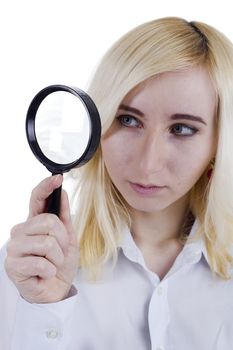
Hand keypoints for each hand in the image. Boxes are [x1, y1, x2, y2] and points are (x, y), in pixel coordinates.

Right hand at [5, 175, 78, 302]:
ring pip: (46, 242)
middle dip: (62, 239)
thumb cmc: (60, 264)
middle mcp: (21, 231)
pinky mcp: (12, 265)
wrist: (56, 290)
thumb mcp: (68, 239)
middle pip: (48, 221)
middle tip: (60, 252)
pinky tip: (44, 274)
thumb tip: (63, 193)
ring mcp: (15, 247)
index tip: (57, 178)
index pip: (36, 199)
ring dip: (57, 257)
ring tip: (52, 264)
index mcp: (34, 223)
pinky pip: (41, 262)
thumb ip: (64, 218)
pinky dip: (50, 270)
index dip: (46, 187)